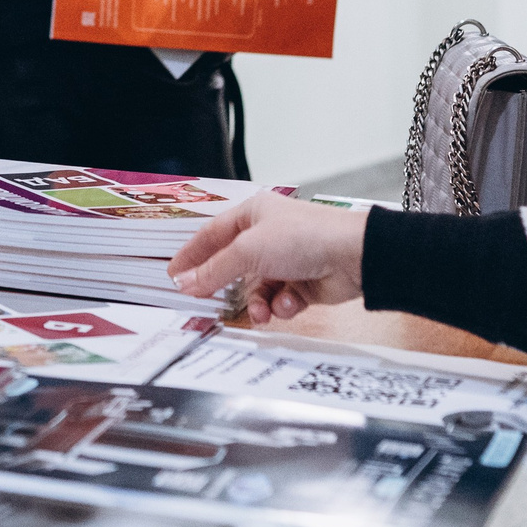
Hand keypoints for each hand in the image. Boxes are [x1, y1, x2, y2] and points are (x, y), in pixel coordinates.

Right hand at [166, 192, 368, 324]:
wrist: (353, 256)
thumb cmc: (304, 237)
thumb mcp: (248, 252)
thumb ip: (214, 270)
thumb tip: (185, 283)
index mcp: (252, 214)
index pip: (211, 235)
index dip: (191, 255)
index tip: (173, 275)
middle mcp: (268, 235)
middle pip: (233, 265)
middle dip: (225, 286)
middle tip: (207, 302)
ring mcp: (286, 260)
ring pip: (257, 288)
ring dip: (257, 303)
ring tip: (261, 311)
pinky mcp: (303, 283)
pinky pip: (280, 300)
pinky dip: (282, 306)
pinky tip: (289, 303)